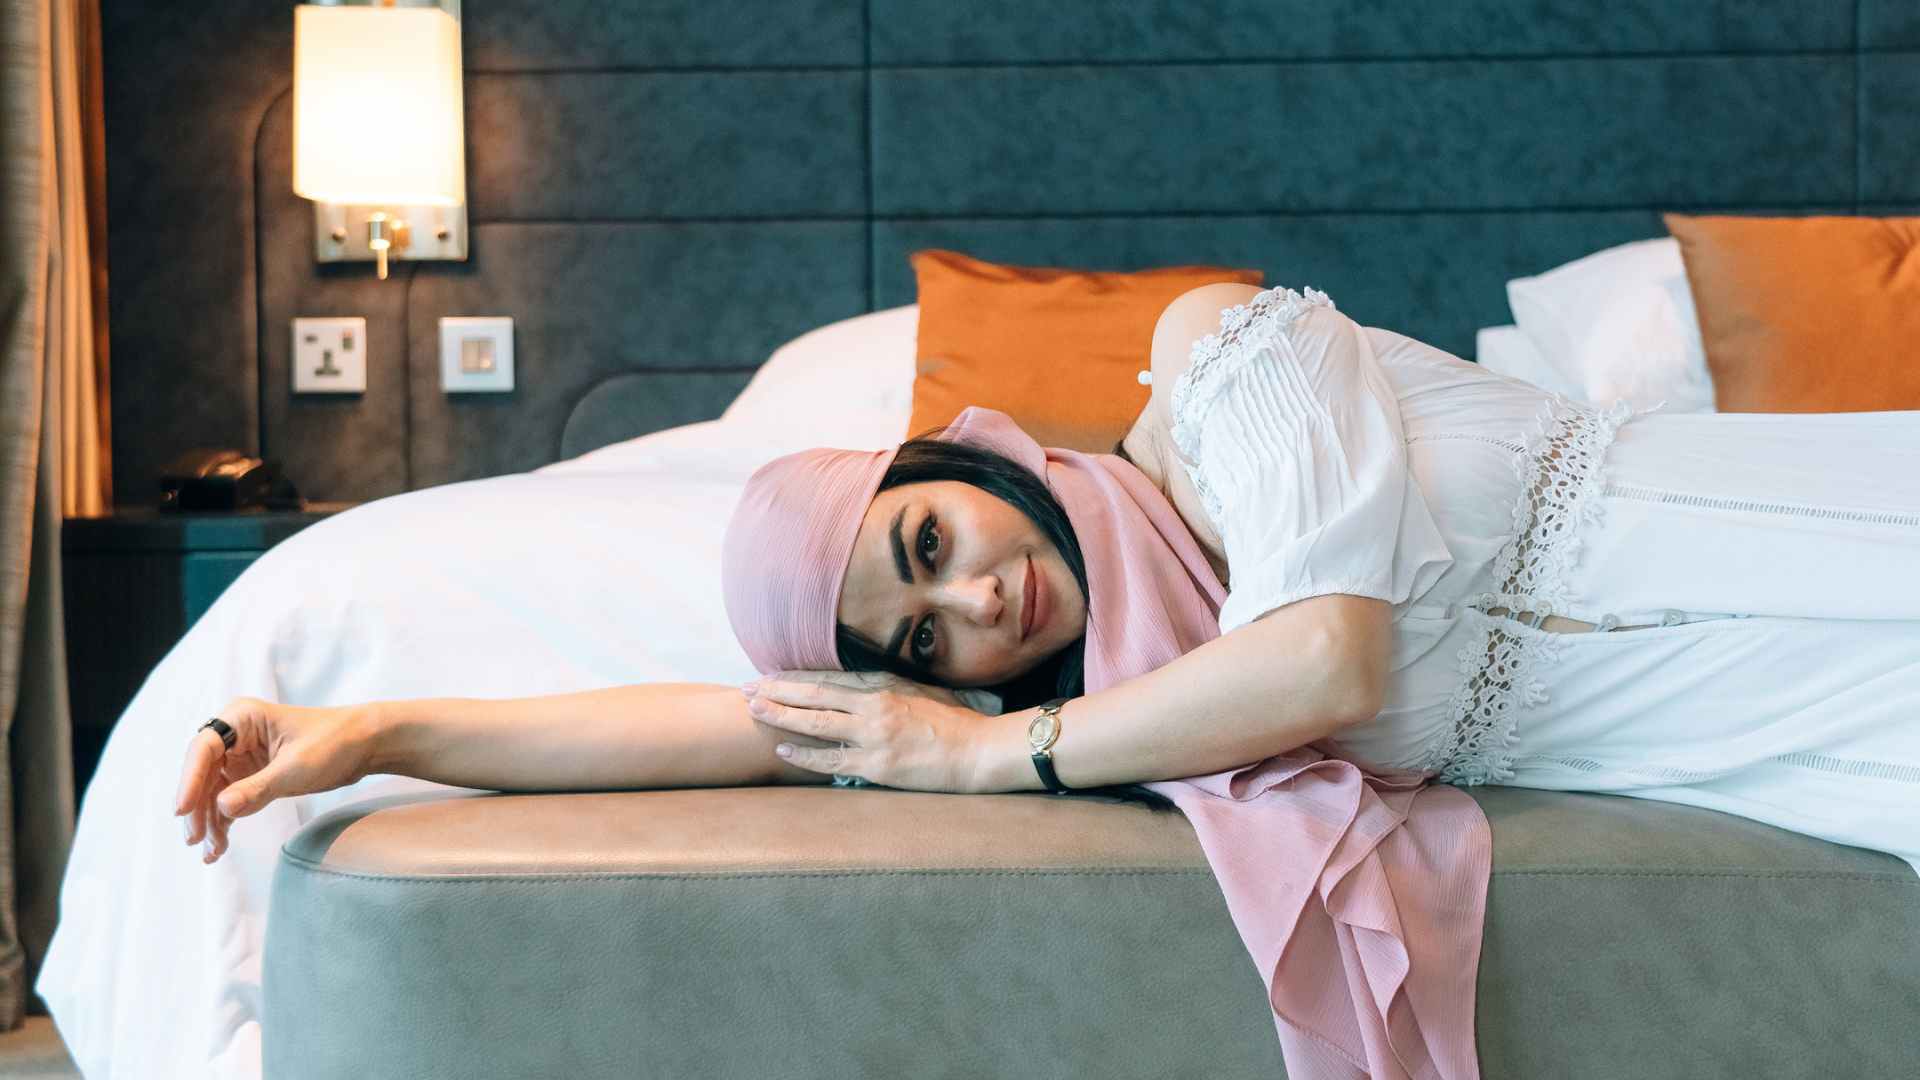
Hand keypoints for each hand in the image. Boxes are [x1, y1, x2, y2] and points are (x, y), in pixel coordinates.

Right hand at [173, 696, 376, 864]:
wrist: (366, 745)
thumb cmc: (334, 743)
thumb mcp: (296, 767)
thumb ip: (258, 788)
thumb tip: (221, 808)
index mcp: (242, 718)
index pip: (203, 748)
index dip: (189, 779)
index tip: (182, 809)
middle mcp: (235, 736)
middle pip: (203, 774)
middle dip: (198, 808)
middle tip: (195, 839)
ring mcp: (241, 757)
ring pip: (213, 792)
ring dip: (209, 821)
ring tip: (211, 851)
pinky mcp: (252, 776)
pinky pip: (229, 801)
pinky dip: (223, 823)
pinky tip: (218, 847)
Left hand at [744, 670, 999, 793]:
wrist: (979, 750)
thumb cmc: (955, 724)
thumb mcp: (919, 694)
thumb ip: (886, 690)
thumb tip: (856, 692)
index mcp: (884, 685)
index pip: (829, 678)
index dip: (796, 677)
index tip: (769, 675)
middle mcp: (874, 705)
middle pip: (815, 694)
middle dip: (778, 690)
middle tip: (746, 689)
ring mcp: (873, 734)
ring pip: (817, 722)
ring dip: (782, 715)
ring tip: (754, 710)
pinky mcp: (877, 763)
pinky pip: (832, 759)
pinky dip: (805, 755)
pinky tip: (783, 750)